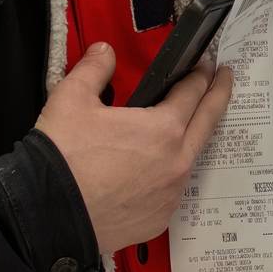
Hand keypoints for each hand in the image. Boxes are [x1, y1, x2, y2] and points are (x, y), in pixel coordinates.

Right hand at [36, 43, 234, 254]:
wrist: (48, 216)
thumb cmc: (62, 157)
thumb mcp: (72, 98)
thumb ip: (95, 69)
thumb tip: (104, 52)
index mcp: (163, 129)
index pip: (192, 93)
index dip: (200, 74)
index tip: (207, 65)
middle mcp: (175, 163)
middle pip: (207, 122)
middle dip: (218, 96)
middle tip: (224, 80)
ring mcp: (169, 195)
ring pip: (190, 159)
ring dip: (192, 138)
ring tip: (189, 125)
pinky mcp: (157, 219)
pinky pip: (170, 190)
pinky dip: (168, 174)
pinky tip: (156, 169)